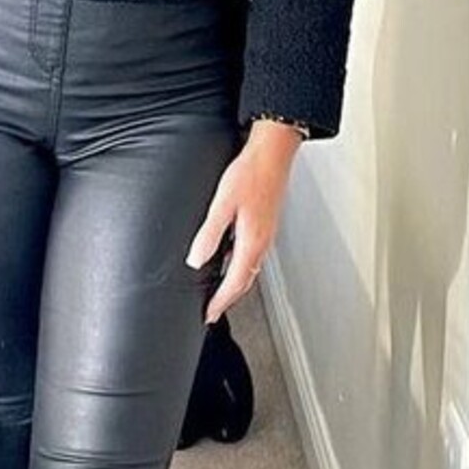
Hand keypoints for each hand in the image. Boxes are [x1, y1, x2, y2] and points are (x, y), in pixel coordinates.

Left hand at [184, 126, 299, 325]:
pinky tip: (229, 259)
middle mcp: (262, 242)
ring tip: (219, 292)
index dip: (220, 302)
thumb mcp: (222, 204)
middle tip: (213, 311)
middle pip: (245, 282)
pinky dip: (240, 266)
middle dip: (228, 299)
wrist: (273, 153)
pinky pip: (253, 256)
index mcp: (252, 242)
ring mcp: (266, 234)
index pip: (235, 283)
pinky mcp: (265, 225)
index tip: (209, 315)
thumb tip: (196, 260)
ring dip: (235, 284)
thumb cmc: (251, 173)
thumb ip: (209, 234)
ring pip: (250, 270)